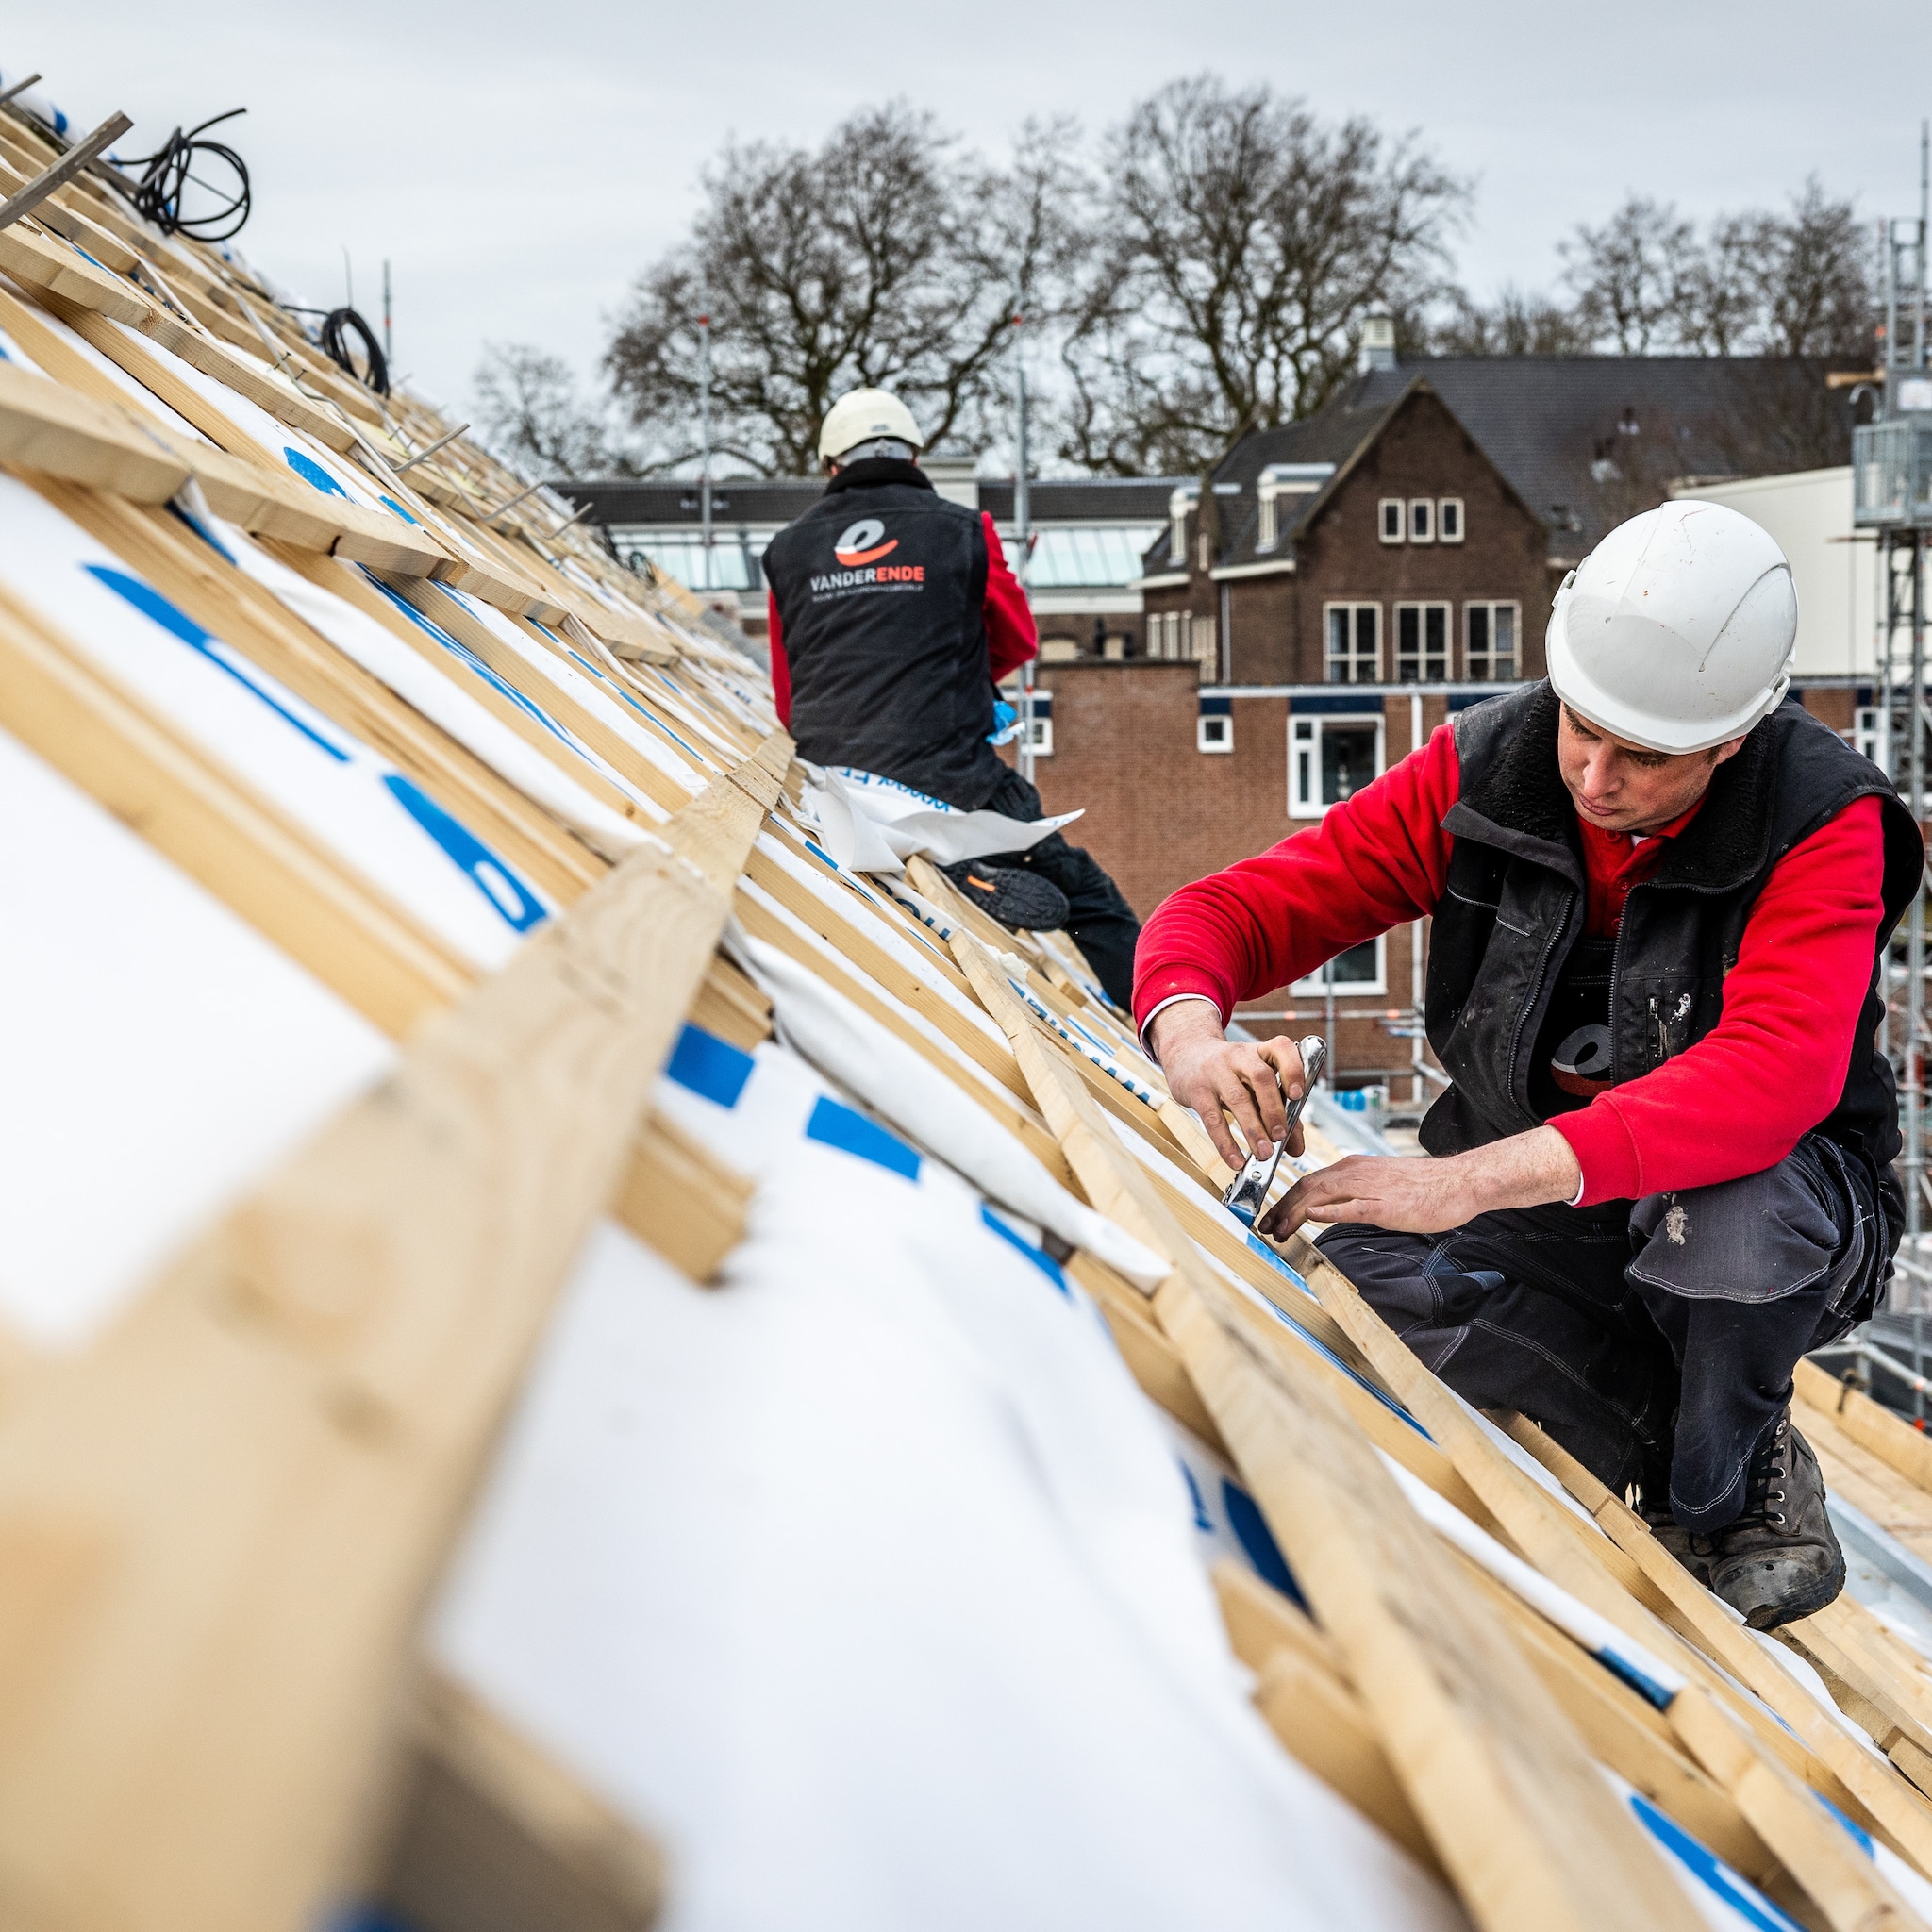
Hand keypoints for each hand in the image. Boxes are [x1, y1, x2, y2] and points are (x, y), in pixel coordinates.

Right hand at [1149, 1001, 1308, 1171]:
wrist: (1186, 1054)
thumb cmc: (1229, 1072)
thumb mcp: (1255, 1083)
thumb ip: (1281, 1111)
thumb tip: (1296, 1147)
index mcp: (1260, 1052)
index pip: (1281, 1048)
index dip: (1292, 1070)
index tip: (1298, 1094)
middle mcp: (1239, 1056)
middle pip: (1261, 1077)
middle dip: (1274, 1109)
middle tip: (1281, 1136)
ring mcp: (1216, 1072)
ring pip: (1238, 1098)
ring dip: (1254, 1129)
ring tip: (1264, 1153)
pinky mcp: (1198, 1091)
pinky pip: (1213, 1119)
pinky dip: (1226, 1143)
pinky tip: (1236, 1160)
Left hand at [1257, 1127, 1583, 1240]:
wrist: (1460, 1181)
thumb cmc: (1424, 1186)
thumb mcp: (1380, 1185)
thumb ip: (1353, 1194)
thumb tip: (1327, 1207)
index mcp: (1353, 1167)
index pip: (1308, 1182)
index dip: (1284, 1201)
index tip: (1270, 1217)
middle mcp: (1356, 1172)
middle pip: (1306, 1187)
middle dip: (1280, 1209)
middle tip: (1264, 1228)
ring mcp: (1370, 1187)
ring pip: (1321, 1195)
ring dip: (1293, 1213)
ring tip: (1277, 1229)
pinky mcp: (1386, 1205)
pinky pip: (1352, 1206)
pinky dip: (1328, 1211)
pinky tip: (1311, 1217)